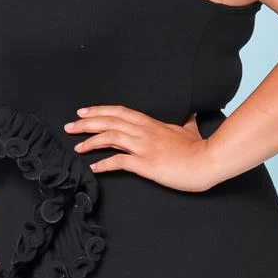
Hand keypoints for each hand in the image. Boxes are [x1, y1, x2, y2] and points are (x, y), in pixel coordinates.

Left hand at [63, 105, 215, 192]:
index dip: (99, 111)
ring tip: (77, 146)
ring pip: (110, 137)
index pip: (119, 112)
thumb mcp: (190, 130)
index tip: (83, 112)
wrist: (207, 161)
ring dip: (91, 141)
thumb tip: (191, 116)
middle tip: (70, 126)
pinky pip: (119, 161)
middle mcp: (144, 132)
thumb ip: (186, 122)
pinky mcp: (146, 164)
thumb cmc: (199, 148)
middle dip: (86, 123)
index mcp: (151, 123)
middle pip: (109, 122)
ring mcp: (144, 147)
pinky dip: (103, 163)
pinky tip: (93, 167)